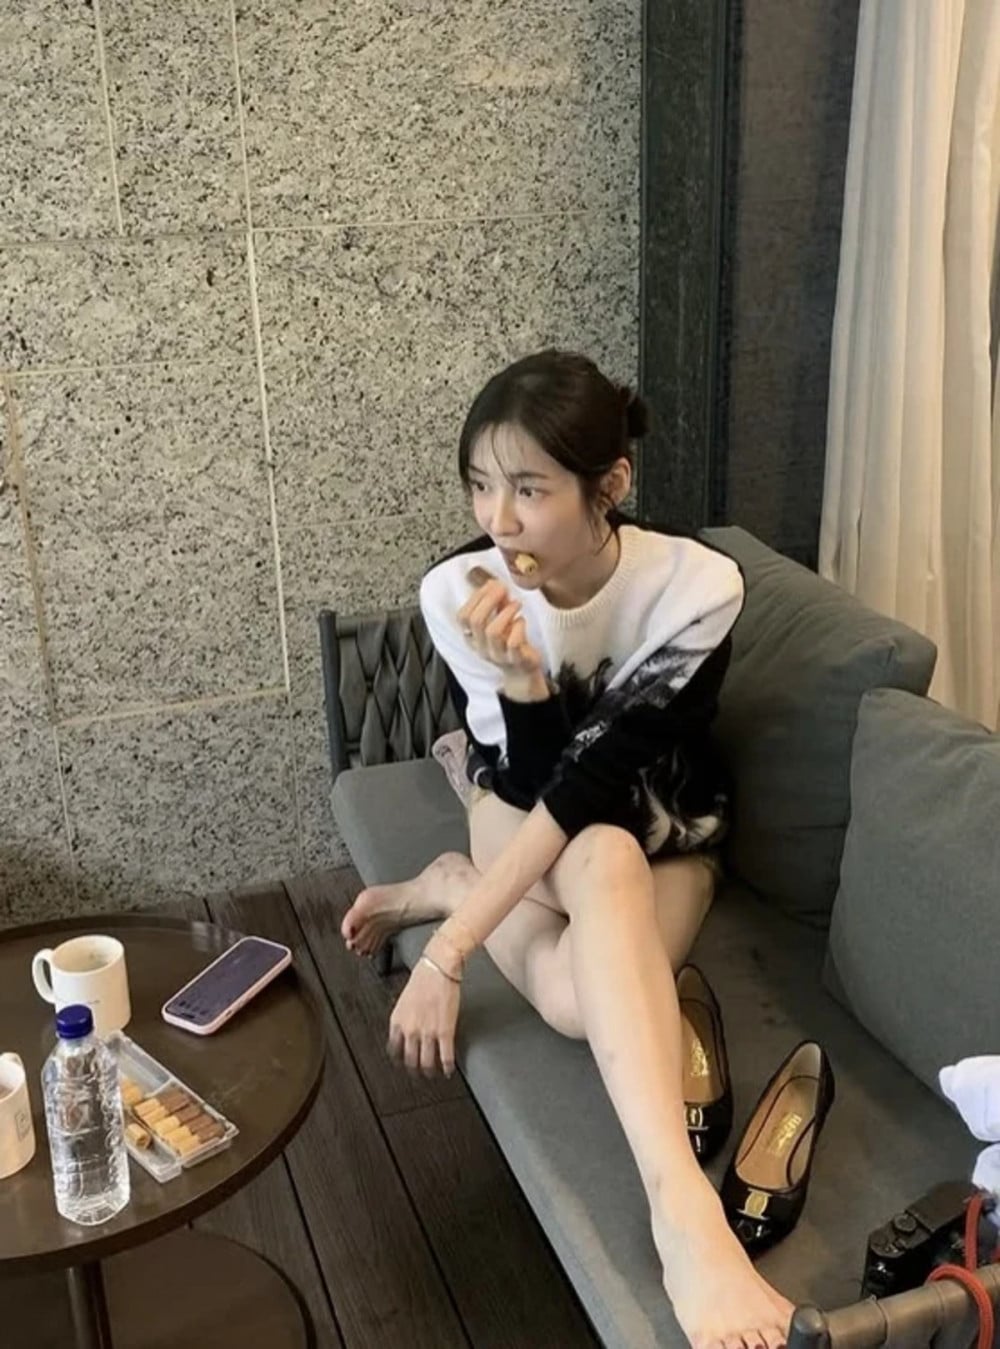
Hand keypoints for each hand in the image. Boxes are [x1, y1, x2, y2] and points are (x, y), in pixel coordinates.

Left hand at [387, 958, 460, 1076]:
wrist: (439, 967)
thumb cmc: (423, 977)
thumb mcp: (405, 999)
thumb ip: (404, 1017)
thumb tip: (407, 1029)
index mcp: (397, 1021)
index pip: (393, 1050)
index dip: (398, 1060)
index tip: (403, 1063)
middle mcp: (410, 1030)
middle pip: (409, 1060)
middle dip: (414, 1070)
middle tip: (419, 1073)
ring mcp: (427, 1033)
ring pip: (426, 1063)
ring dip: (430, 1072)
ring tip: (434, 1074)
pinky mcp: (445, 1031)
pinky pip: (446, 1057)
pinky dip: (447, 1067)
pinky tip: (448, 1070)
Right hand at [457, 568, 543, 683]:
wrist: (521, 671)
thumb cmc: (508, 642)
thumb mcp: (498, 621)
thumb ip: (496, 604)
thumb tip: (493, 583)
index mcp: (472, 637)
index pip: (463, 616)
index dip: (475, 598)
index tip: (490, 585)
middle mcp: (481, 647)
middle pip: (476, 621)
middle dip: (489, 600)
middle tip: (503, 589)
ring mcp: (498, 655)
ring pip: (493, 632)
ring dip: (505, 612)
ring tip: (516, 604)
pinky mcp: (515, 660)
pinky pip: (513, 643)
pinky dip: (518, 627)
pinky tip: (522, 621)